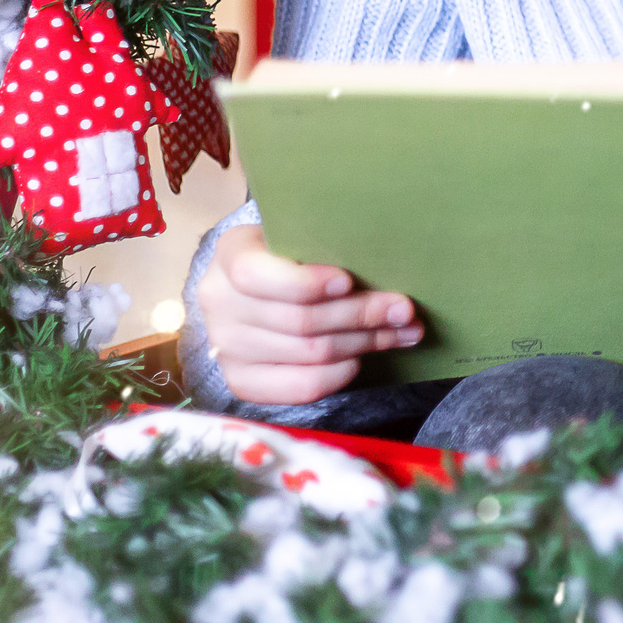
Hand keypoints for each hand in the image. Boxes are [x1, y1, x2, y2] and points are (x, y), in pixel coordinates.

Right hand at [200, 223, 421, 406]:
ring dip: (364, 342)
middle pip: (299, 319)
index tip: (348, 280)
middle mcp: (218, 301)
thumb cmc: (291, 254)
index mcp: (231, 254)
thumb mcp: (299, 236)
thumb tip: (389, 266)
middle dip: (361, 314)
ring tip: (403, 331)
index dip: (305, 282)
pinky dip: (339, 374)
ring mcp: (225, 346)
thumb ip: (327, 245)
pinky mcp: (241, 380)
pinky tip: (361, 359)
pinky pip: (300, 386)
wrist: (254, 289)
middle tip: (404, 309)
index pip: (257, 275)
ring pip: (309, 353)